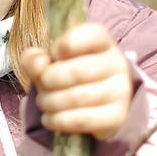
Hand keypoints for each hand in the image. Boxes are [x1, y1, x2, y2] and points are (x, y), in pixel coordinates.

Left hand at [21, 22, 132, 140]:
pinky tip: (50, 118)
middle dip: (49, 80)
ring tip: (44, 102)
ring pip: (77, 97)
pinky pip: (81, 120)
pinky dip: (57, 120)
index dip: (68, 43)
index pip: (93, 35)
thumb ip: (35, 59)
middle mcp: (117, 64)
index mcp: (102, 43)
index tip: (54, 53)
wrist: (92, 106)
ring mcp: (120, 92)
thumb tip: (38, 64)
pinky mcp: (117, 117)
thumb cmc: (67, 77)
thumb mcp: (48, 63)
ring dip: (50, 102)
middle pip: (78, 71)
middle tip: (43, 84)